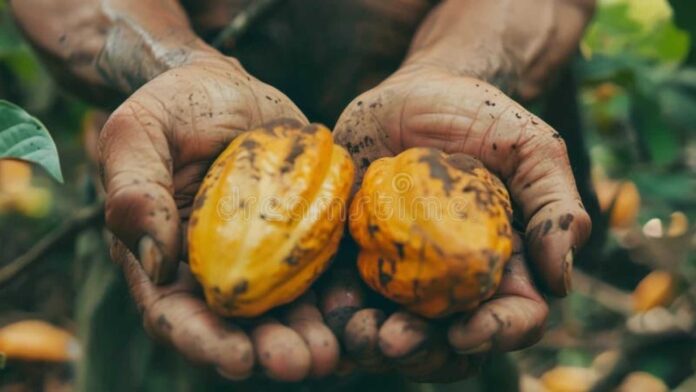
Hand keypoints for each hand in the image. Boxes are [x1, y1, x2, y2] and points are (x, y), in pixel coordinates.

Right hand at [99, 54, 338, 380]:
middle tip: (300, 361)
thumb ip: (133, 190)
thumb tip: (153, 259)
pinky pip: (321, 278)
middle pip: (237, 328)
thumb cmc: (176, 107)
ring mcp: (262, 260)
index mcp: (163, 258)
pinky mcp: (303, 241)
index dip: (203, 341)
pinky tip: (360, 311)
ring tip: (332, 350)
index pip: (176, 316)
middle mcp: (213, 270)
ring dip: (308, 338)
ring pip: (284, 314)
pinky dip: (338, 301)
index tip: (236, 356)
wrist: (229, 89)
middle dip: (267, 351)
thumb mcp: (140, 132)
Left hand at [326, 65, 590, 379]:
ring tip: (356, 334)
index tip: (465, 331)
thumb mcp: (529, 148)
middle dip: (424, 352)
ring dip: (376, 345)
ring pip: (396, 331)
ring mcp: (403, 273)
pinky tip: (324, 314)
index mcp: (503, 263)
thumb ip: (555, 205)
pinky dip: (336, 316)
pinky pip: (346, 299)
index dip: (496, 334)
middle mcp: (454, 280)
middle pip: (450, 341)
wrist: (411, 94)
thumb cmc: (478, 116)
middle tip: (393, 340)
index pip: (514, 316)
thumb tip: (562, 280)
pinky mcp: (357, 257)